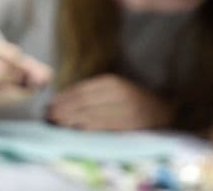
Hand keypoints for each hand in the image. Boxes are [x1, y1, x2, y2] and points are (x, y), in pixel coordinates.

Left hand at [47, 74, 172, 130]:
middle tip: (48, 115)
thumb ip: (94, 91)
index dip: (64, 97)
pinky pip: (102, 128)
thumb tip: (65, 98)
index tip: (51, 103)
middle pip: (84, 103)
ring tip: (56, 122)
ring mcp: (124, 112)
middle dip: (63, 109)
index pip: (83, 90)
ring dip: (70, 120)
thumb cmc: (134, 98)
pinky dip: (85, 129)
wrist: (163, 111)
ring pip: (90, 116)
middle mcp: (118, 95)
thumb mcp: (116, 87)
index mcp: (113, 83)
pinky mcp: (128, 127)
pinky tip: (74, 130)